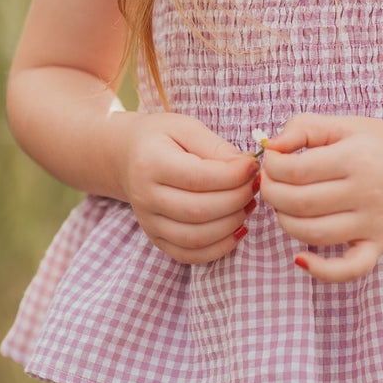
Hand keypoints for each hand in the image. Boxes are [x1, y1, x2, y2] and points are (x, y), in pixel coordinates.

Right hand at [118, 112, 258, 265]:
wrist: (128, 156)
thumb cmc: (162, 138)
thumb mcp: (187, 128)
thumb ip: (216, 147)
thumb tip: (247, 167)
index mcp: (151, 163)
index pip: (197, 178)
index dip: (233, 176)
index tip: (253, 165)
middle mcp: (145, 197)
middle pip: (198, 211)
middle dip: (237, 199)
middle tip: (254, 185)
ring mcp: (148, 222)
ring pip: (196, 237)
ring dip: (232, 224)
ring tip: (248, 204)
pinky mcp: (156, 239)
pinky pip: (189, 255)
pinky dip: (219, 248)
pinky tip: (237, 228)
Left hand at [260, 112, 382, 282]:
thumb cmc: (382, 145)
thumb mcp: (346, 125)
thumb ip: (305, 127)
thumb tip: (271, 146)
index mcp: (356, 157)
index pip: (296, 170)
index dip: (271, 168)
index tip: (270, 163)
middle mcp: (366, 192)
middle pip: (299, 203)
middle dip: (272, 193)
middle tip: (270, 184)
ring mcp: (374, 223)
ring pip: (314, 234)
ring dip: (285, 222)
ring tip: (284, 207)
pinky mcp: (379, 246)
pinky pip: (348, 269)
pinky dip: (321, 271)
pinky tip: (301, 259)